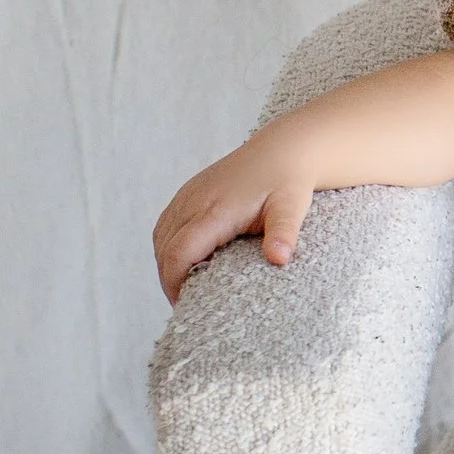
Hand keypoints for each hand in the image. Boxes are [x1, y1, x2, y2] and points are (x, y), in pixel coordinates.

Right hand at [153, 138, 315, 301]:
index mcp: (215, 210)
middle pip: (164, 250)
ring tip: (186, 286)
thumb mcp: (292, 208)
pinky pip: (166, 225)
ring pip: (160, 238)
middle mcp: (194, 201)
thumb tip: (279, 259)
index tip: (186, 305)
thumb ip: (284, 234)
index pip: (178, 254)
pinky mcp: (188, 192)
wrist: (283, 148)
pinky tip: (186, 262)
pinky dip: (168, 247)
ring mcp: (188, 195)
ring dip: (167, 264)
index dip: (175, 284)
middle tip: (188, 304)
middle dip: (170, 280)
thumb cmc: (288, 181)